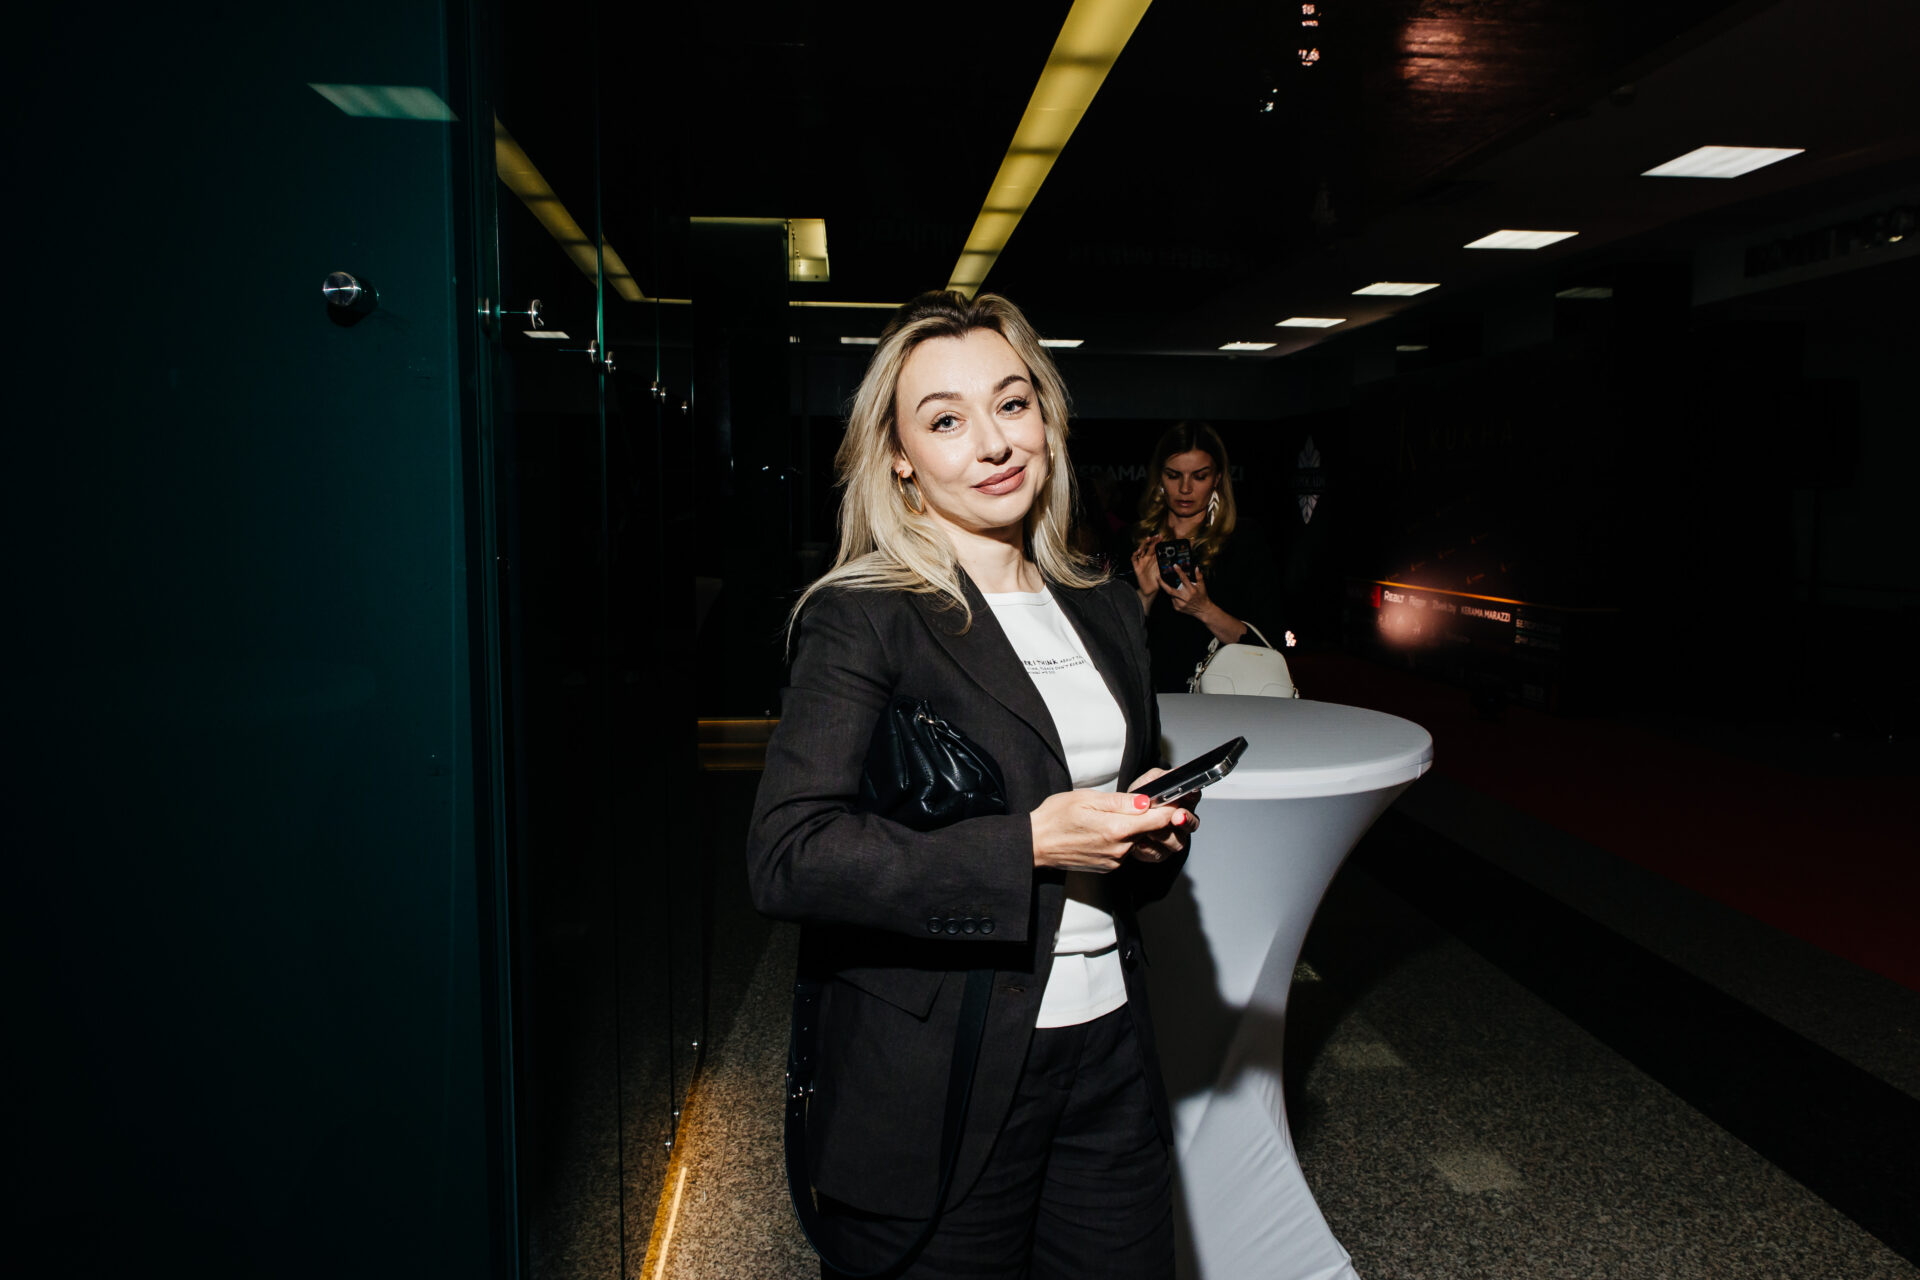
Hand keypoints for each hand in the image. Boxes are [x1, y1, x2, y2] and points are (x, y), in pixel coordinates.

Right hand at [1030, 787, 1192, 871]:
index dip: (1169, 808)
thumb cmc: (1055, 817)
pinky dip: (1123, 839)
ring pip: (1138, 840)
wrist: (1035, 844)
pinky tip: (1106, 828)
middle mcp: (1120, 850)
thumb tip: (1147, 801)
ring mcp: (1114, 861)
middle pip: (1151, 831)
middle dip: (1153, 817)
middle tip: (1143, 801)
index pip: (1159, 820)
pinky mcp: (1109, 867)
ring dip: (1136, 828)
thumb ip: (1121, 802)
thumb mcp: (1087, 799)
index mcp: (1116, 830)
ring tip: (1116, 813)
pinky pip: (1125, 850)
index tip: (1173, 798)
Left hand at [1122, 767, 1198, 863]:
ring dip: (1163, 835)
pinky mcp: (1160, 852)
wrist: (1122, 816)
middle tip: (1176, 816)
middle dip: (1184, 820)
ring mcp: (1173, 838)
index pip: (1194, 797)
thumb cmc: (1139, 798)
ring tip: (1150, 830)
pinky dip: (1149, 848)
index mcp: (1182, 800)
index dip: (1193, 796)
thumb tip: (1174, 773)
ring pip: (1177, 841)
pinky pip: (1159, 853)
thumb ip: (1159, 777)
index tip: (1189, 794)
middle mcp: (1181, 820)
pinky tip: (1141, 842)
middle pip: (1192, 823)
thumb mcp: (1147, 782)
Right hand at [1130, 536, 1163, 609]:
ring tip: (1148, 540)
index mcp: (1154, 558)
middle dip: (1152, 541)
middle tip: (1156, 536)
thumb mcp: (1164, 570)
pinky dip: (1135, 555)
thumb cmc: (1158, 580)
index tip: (1161, 537)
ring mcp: (1142, 562)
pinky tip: (1138, 551)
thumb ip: (1167, 563)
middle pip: (1148, 547)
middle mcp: (1147, 559)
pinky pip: (1134, 560)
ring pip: (1141, 551)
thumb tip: (1176, 557)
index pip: (1155, 547)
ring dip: (1144, 544)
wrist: (1152, 590)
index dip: (1157, 541)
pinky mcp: (1137, 568)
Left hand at [1167, 564, 1212, 616]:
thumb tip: (1196, 567)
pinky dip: (1174, 597)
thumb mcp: (1202, 586)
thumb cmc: (1202, 597)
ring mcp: (1180, 603)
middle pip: (1170, 590)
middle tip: (1157, 577)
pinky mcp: (1177, 607)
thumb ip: (1199, 576)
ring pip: (1171, 594)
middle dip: (1162, 583)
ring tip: (1179, 591)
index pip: (1184, 579)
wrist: (1202, 610)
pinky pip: (1172, 600)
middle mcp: (1185, 597)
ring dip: (1172, 591)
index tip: (1175, 566)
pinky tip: (1180, 597)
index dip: (1179, 571)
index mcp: (1191, 590)